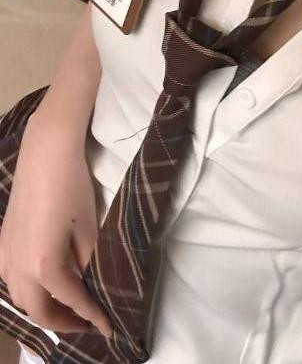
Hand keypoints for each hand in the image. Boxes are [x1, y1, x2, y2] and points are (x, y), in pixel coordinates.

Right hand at [0, 112, 112, 337]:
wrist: (46, 154)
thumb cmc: (74, 189)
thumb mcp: (89, 230)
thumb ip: (86, 265)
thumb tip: (86, 286)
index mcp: (44, 266)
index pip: (72, 302)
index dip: (92, 317)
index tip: (109, 328)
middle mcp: (18, 268)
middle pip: (38, 310)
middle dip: (64, 322)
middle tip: (88, 323)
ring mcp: (5, 255)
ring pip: (20, 298)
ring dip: (43, 309)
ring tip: (69, 308)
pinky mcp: (2, 243)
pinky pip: (11, 280)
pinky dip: (28, 292)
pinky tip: (44, 285)